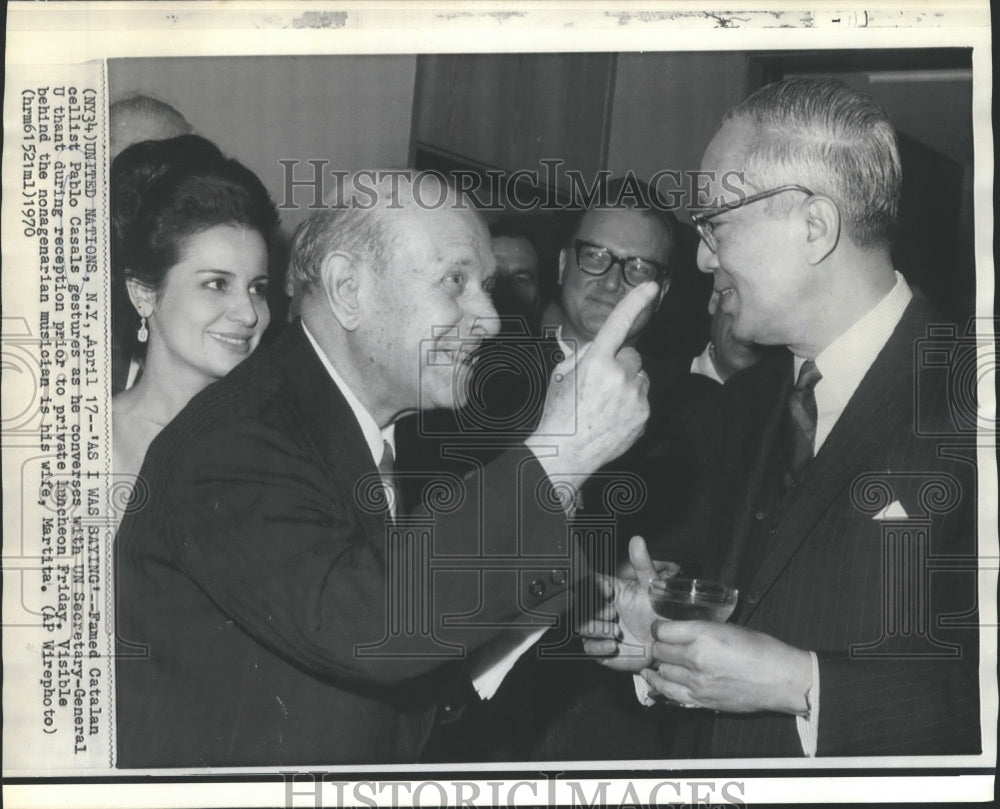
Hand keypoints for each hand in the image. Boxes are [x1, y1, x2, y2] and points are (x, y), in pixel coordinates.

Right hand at [527, 283, 655, 489]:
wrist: (565, 453)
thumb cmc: (559, 414)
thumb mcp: (562, 377)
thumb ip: (581, 355)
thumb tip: (593, 344)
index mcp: (595, 362)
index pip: (618, 325)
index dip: (635, 302)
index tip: (651, 286)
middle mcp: (618, 377)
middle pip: (631, 356)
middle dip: (619, 364)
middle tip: (599, 384)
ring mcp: (634, 397)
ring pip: (639, 377)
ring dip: (627, 384)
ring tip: (604, 404)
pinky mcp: (644, 415)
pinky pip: (643, 398)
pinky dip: (631, 403)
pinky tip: (612, 416)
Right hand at [580, 537, 662, 671]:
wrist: (665, 642)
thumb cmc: (658, 611)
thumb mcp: (652, 586)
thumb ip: (642, 564)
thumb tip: (637, 540)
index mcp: (608, 590)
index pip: (589, 583)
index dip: (594, 587)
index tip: (608, 592)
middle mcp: (600, 608)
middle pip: (581, 606)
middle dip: (594, 610)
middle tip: (611, 613)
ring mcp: (599, 629)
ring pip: (582, 627)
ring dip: (596, 628)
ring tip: (615, 631)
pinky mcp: (601, 648)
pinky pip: (589, 648)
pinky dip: (598, 647)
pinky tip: (612, 645)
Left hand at [642, 620, 812, 713]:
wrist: (781, 679)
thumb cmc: (761, 649)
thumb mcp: (728, 628)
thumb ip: (700, 630)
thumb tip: (678, 632)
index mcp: (704, 635)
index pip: (663, 631)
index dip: (658, 628)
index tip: (659, 628)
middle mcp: (696, 658)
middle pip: (660, 651)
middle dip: (659, 646)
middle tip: (663, 645)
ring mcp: (698, 682)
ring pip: (662, 672)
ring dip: (659, 666)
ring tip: (657, 662)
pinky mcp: (702, 700)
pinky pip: (670, 693)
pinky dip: (659, 685)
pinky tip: (654, 680)